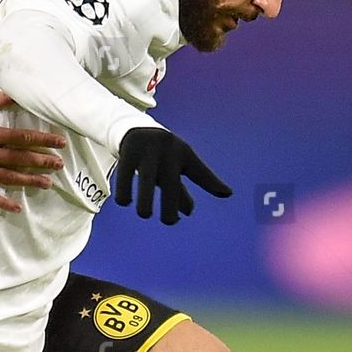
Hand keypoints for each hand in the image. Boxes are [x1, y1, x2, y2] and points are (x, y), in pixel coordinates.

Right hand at [0, 89, 65, 213]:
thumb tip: (15, 95)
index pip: (20, 137)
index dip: (41, 140)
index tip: (59, 142)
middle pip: (17, 159)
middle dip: (41, 161)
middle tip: (59, 164)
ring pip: (6, 177)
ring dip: (28, 180)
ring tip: (47, 183)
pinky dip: (1, 201)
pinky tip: (16, 207)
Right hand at [114, 126, 230, 224]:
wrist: (135, 129)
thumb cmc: (161, 156)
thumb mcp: (173, 169)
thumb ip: (181, 191)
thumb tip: (188, 213)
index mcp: (183, 155)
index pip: (199, 171)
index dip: (212, 182)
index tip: (226, 193)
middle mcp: (167, 152)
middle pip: (171, 182)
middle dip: (170, 205)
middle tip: (169, 222)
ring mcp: (147, 152)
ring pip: (147, 179)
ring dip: (145, 200)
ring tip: (145, 214)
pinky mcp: (128, 154)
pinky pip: (124, 176)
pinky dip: (124, 192)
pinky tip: (125, 201)